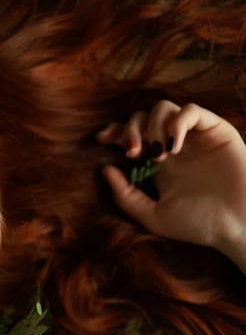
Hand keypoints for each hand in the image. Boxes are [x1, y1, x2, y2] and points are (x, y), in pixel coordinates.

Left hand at [97, 100, 245, 270]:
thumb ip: (126, 195)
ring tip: (158, 155)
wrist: (237, 226)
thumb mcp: (153, 216)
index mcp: (157, 163)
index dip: (115, 131)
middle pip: (142, 117)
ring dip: (153, 127)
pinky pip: (191, 111)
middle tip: (133, 152)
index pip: (130, 134)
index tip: (102, 140)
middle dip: (130, 129)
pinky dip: (177, 123)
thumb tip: (104, 169)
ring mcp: (194, 136)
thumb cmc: (199, 225)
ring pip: (163, 108)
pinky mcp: (216, 130)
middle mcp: (174, 145)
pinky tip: (175, 147)